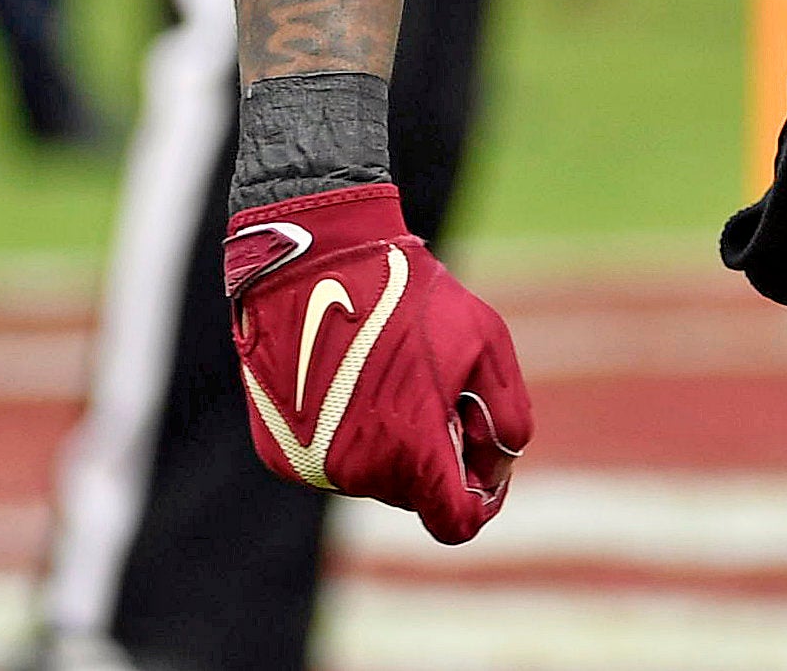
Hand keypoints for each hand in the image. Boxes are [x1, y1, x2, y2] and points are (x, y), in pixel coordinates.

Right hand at [224, 182, 530, 541]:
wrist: (314, 264)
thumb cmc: (410, 298)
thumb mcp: (487, 343)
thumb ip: (507, 418)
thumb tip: (496, 473)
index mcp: (411, 452)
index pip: (455, 522)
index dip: (480, 501)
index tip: (487, 468)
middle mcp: (356, 472)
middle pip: (417, 495)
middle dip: (437, 455)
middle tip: (438, 390)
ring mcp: (312, 467)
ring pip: (375, 479)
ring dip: (394, 445)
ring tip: (391, 375)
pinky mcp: (280, 455)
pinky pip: (334, 462)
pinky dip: (352, 436)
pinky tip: (352, 381)